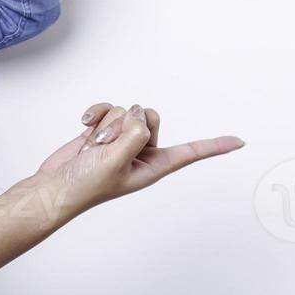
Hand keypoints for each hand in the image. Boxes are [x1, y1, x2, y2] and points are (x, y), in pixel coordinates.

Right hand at [35, 101, 244, 213]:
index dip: (214, 146)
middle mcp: (140, 151)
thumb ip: (135, 135)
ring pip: (126, 111)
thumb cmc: (85, 186)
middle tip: (108, 145)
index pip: (190, 153)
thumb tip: (138, 113)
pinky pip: (108, 107)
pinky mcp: (102, 130)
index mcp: (153, 166)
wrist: (53, 187)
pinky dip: (96, 113)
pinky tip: (84, 126)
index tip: (241, 141)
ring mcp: (120, 140)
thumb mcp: (117, 161)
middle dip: (128, 124)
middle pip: (151, 117)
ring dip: (106, 124)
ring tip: (92, 146)